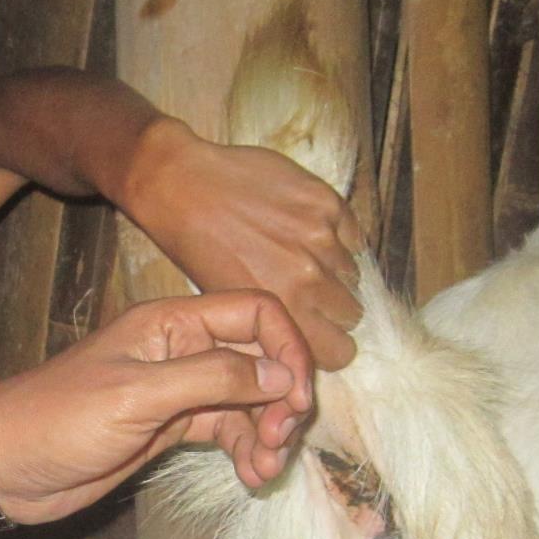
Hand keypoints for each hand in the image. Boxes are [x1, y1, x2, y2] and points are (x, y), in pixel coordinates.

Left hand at [0, 289, 313, 525]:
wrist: (6, 466)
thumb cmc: (60, 420)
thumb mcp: (139, 395)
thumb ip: (213, 378)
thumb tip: (283, 375)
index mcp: (171, 322)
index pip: (255, 313)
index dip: (288, 349)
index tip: (298, 397)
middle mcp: (181, 349)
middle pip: (258, 359)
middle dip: (281, 398)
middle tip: (281, 441)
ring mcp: (177, 391)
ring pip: (247, 400)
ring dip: (267, 432)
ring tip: (266, 469)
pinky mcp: (169, 427)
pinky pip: (226, 431)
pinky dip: (246, 450)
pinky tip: (251, 476)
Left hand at [122, 118, 364, 370]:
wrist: (185, 186)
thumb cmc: (197, 246)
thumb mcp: (229, 304)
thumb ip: (273, 326)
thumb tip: (298, 347)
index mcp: (282, 310)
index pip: (340, 352)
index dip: (328, 344)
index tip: (318, 333)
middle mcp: (309, 279)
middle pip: (351, 314)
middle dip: (331, 310)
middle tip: (304, 292)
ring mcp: (322, 238)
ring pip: (353, 275)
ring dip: (331, 272)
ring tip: (296, 257)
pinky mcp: (327, 203)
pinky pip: (352, 236)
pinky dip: (336, 237)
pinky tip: (301, 230)